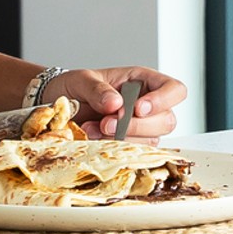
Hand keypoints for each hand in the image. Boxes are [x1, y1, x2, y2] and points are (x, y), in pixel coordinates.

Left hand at [41, 66, 184, 139]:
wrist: (57, 106)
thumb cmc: (75, 88)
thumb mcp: (81, 80)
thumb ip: (97, 89)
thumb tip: (116, 103)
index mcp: (143, 81)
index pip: (174, 90)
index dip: (163, 100)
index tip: (138, 108)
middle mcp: (148, 105)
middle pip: (166, 120)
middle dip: (136, 126)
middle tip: (106, 123)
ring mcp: (142, 128)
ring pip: (151, 140)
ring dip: (122, 139)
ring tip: (91, 129)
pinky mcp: (130, 145)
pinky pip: (134, 153)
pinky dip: (114, 148)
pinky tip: (94, 139)